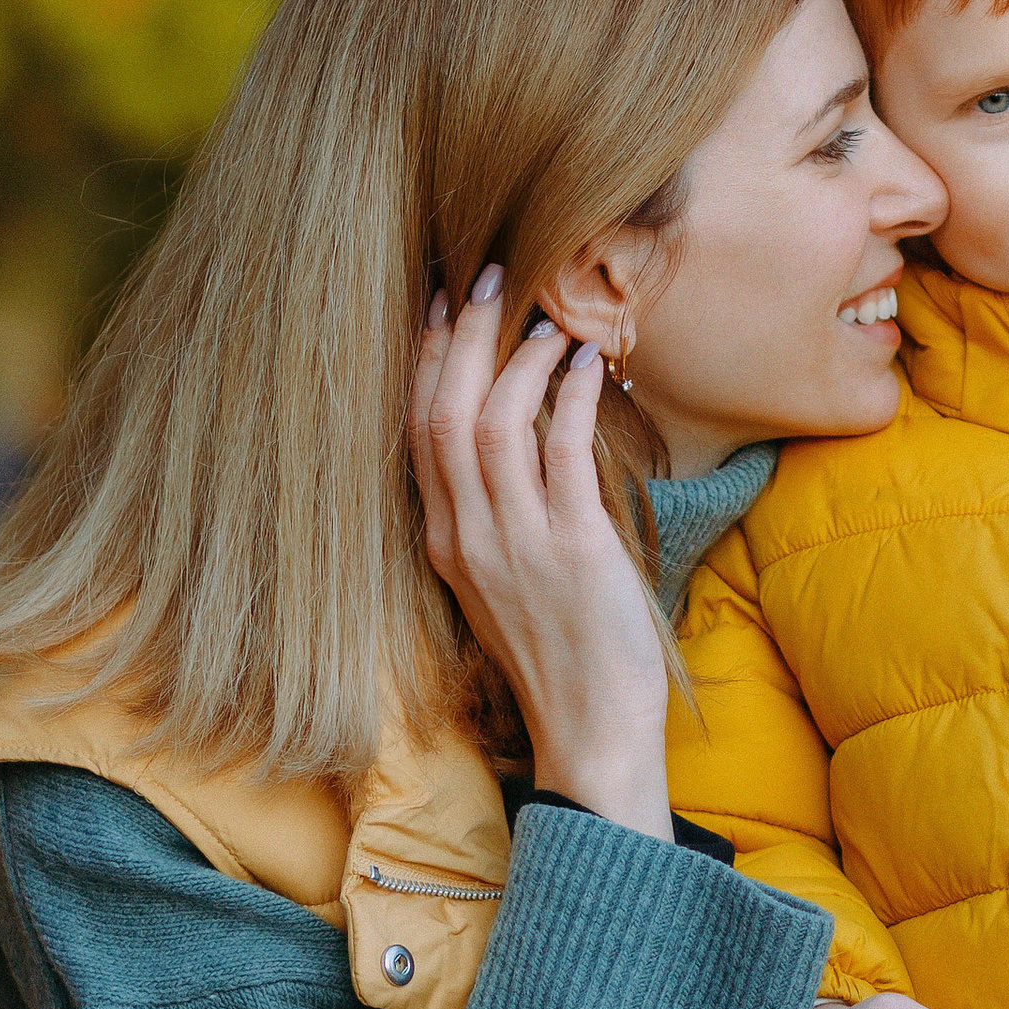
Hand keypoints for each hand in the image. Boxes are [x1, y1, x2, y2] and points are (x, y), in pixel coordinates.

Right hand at [411, 270, 672, 836]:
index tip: (444, 305)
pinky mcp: (571, 550)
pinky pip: (560, 453)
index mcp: (444, 543)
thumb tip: (531, 436)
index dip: (429, 361)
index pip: (417, 431)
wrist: (591, 730)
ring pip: (491, 424)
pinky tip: (591, 368)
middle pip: (442, 414)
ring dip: (520, 361)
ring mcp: (514, 545)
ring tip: (551, 322)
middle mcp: (466, 538)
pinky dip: (570, 399)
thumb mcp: (508, 581)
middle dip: (465, 337)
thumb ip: (502, 516)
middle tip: (491, 277)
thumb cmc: (562, 653)